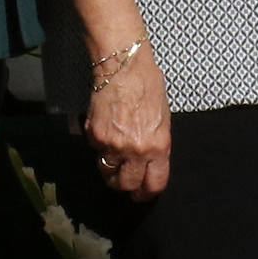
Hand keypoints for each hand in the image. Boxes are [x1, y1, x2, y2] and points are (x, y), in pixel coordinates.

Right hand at [85, 46, 170, 199]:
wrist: (123, 65)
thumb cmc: (147, 84)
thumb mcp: (163, 118)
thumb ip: (157, 144)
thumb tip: (150, 160)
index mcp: (158, 147)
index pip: (154, 184)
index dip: (147, 193)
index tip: (143, 193)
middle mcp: (135, 151)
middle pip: (127, 185)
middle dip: (126, 186)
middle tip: (125, 182)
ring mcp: (112, 144)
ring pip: (107, 172)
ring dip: (110, 170)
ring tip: (112, 161)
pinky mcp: (94, 135)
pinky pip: (96, 150)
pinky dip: (99, 147)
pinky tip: (104, 132)